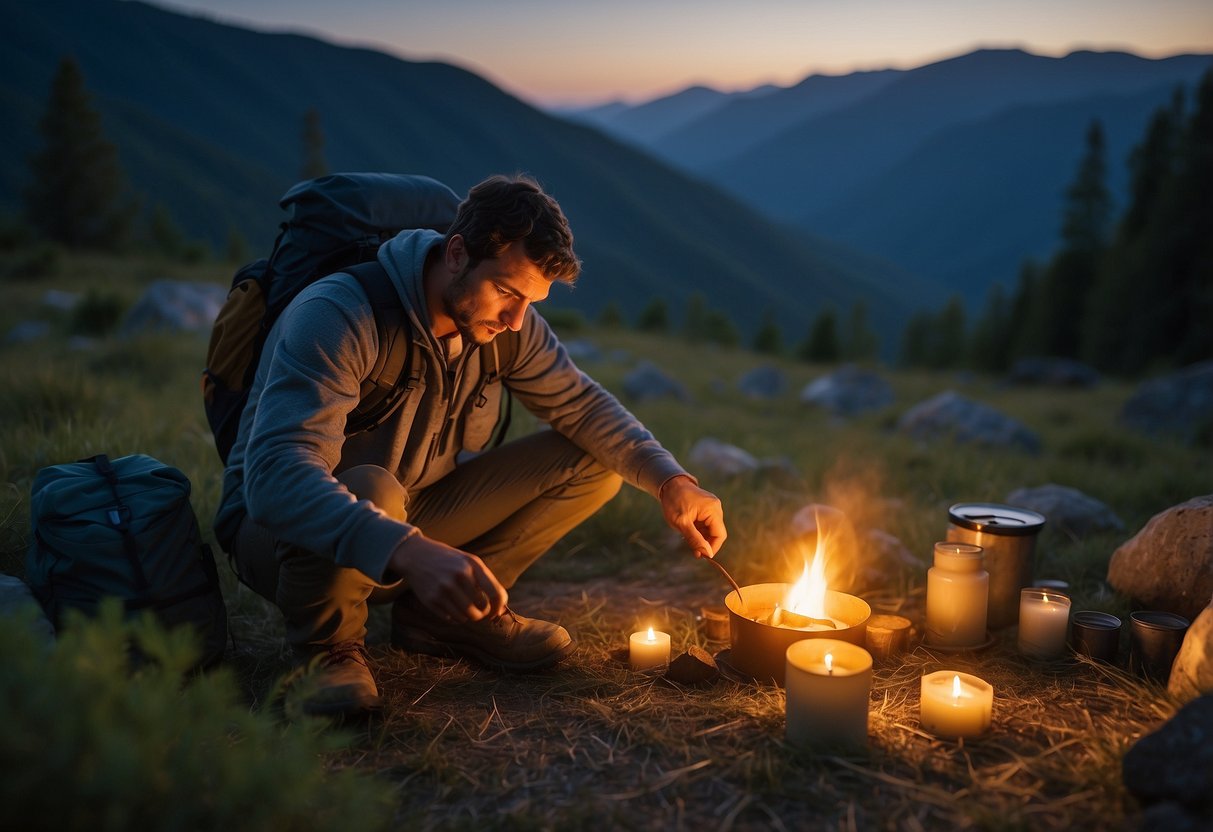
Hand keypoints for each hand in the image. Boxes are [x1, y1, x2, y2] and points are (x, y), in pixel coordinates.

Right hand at [388, 534, 507, 621]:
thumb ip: (487, 581)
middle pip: (481, 610)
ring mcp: (443, 589)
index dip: (499, 607)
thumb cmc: (450, 560)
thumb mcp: (470, 561)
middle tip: (479, 609)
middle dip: (482, 613)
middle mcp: (458, 577)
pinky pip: (451, 619)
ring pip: (466, 617)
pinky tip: (452, 606)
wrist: (416, 555)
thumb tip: (501, 608)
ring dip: (469, 616)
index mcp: (472, 565)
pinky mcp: (431, 600)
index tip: (496, 611)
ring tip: (465, 607)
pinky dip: (455, 617)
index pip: (496, 594)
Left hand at [659, 475, 726, 558]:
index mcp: (713, 510)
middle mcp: (716, 508)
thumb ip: (695, 539)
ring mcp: (712, 507)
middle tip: (692, 550)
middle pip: (716, 532)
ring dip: (700, 536)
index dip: (712, 547)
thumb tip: (707, 553)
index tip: (701, 556)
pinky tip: (687, 531)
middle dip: (705, 542)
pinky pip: (706, 523)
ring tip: (686, 538)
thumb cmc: (674, 501)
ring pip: (710, 529)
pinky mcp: (706, 507)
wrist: (668, 484)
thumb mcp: (682, 523)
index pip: (720, 535)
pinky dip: (698, 530)